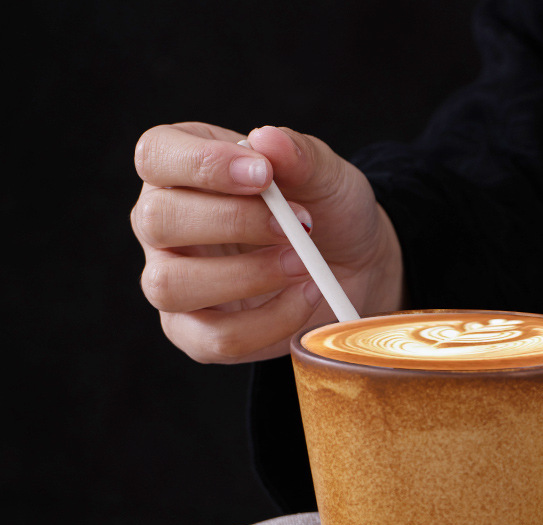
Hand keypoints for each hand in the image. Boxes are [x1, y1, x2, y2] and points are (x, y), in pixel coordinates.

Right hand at [131, 122, 403, 362]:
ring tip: (303, 264)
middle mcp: (165, 226)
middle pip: (158, 220)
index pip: (156, 155)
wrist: (356, 267)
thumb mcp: (327, 176)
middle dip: (233, 222)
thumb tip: (266, 139)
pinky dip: (269, 321)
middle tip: (297, 226)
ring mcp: (174, 283)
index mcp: (182, 169)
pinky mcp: (197, 334)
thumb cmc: (328, 213)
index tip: (264, 175)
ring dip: (248, 276)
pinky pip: (216, 338)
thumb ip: (300, 156)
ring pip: (172, 286)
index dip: (203, 164)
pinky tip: (304, 298)